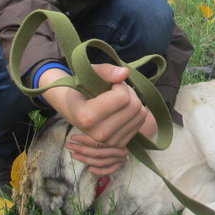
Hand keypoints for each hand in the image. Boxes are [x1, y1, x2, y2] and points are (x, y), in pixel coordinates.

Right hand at [39, 65, 153, 174]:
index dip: (119, 85)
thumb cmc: (82, 88)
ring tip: (117, 99)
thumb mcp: (89, 74)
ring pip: (141, 114)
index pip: (122, 98)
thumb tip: (125, 73)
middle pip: (134, 106)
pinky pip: (141, 121)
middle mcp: (98, 135)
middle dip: (128, 92)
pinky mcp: (121, 144)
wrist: (74, 109)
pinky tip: (121, 110)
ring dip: (133, 100)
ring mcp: (110, 142)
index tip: (109, 84)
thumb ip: (106, 71)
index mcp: (87, 117)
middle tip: (115, 90)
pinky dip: (135, 111)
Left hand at [65, 112, 156, 175]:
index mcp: (119, 135)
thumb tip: (81, 117)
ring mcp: (122, 156)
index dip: (83, 140)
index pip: (98, 141)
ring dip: (85, 159)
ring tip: (73, 154)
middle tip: (68, 145)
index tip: (72, 137)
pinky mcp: (123, 162)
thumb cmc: (124, 114)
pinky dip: (99, 171)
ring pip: (101, 162)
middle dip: (80, 149)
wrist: (141, 122)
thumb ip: (100, 116)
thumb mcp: (114, 112)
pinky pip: (110, 170)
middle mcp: (121, 147)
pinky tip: (89, 168)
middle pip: (98, 153)